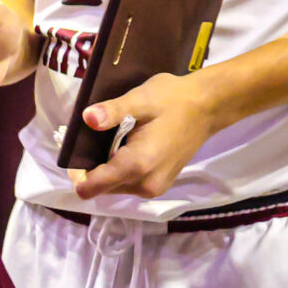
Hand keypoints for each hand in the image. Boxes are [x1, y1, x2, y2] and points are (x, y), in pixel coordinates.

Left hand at [72, 70, 226, 199]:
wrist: (210, 106)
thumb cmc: (175, 100)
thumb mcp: (142, 98)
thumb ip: (113, 111)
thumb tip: (87, 118)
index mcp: (136, 166)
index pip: (89, 188)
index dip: (77, 172)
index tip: (82, 148)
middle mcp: (144, 185)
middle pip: (101, 188)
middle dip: (96, 167)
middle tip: (107, 137)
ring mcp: (155, 188)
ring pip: (115, 186)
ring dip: (111, 168)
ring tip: (123, 139)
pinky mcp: (161, 185)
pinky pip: (130, 184)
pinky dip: (125, 169)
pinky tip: (136, 147)